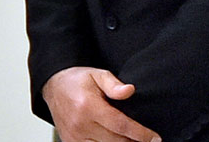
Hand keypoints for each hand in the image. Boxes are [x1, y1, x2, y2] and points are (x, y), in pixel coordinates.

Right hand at [43, 66, 160, 141]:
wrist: (53, 87)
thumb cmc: (77, 81)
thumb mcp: (96, 74)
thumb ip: (114, 84)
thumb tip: (130, 90)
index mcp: (88, 106)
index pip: (120, 125)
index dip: (140, 134)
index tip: (155, 138)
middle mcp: (80, 124)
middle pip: (116, 141)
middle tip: (147, 140)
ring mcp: (74, 137)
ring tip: (132, 140)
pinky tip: (116, 140)